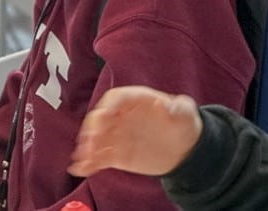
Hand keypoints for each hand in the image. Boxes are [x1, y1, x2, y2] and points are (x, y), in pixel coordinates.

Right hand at [68, 86, 202, 176]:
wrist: (183, 148)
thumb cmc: (182, 124)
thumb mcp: (186, 112)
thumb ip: (180, 107)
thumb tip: (170, 107)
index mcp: (134, 101)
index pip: (115, 98)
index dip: (108, 106)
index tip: (103, 115)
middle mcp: (119, 116)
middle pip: (100, 118)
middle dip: (93, 129)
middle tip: (91, 141)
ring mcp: (115, 135)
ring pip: (96, 139)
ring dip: (87, 148)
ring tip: (83, 158)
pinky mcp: (115, 153)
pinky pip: (98, 157)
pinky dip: (88, 162)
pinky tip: (81, 169)